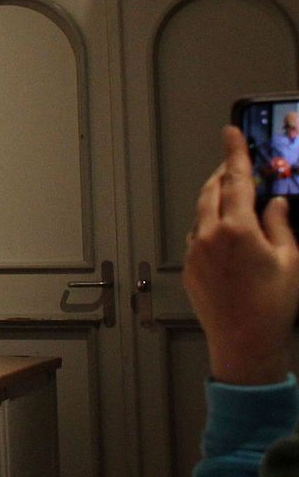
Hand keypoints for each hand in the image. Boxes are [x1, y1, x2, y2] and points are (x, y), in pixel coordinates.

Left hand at [185, 126, 298, 385]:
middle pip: (212, 191)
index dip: (234, 153)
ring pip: (202, 212)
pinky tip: (226, 234)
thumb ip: (281, 225)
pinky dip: (210, 225)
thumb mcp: (289, 261)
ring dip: (216, 200)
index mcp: (237, 229)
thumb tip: (274, 203)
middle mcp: (209, 235)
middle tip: (237, 166)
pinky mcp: (188, 266)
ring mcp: (195, 250)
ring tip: (235, 200)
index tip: (230, 133)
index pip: (235, 180)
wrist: (245, 343)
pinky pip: (198, 234)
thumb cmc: (273, 306)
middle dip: (224, 175)